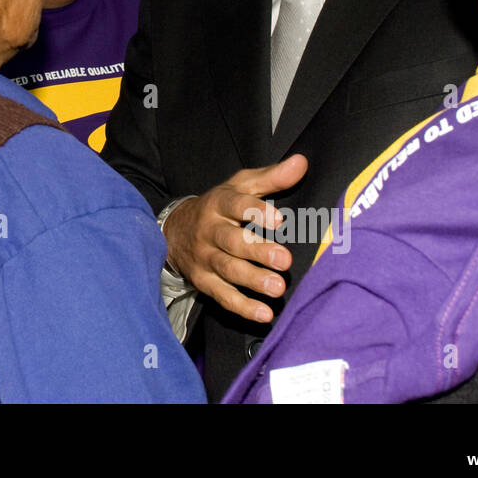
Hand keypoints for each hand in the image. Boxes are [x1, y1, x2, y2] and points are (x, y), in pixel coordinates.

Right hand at [161, 155, 308, 322]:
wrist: (175, 231)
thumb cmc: (220, 207)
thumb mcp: (240, 186)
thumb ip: (272, 177)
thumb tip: (301, 163)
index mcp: (219, 204)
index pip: (236, 205)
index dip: (255, 211)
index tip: (278, 219)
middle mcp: (210, 231)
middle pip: (233, 241)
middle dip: (258, 252)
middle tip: (284, 260)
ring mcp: (205, 258)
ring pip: (228, 269)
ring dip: (253, 280)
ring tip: (277, 288)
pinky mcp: (204, 281)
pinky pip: (222, 296)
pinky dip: (242, 306)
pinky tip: (264, 314)